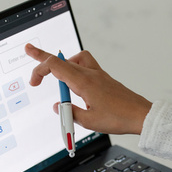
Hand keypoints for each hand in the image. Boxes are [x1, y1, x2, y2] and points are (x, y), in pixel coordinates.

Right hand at [25, 44, 151, 134]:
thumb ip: (70, 113)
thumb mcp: (89, 122)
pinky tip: (76, 85)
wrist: (141, 115)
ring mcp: (99, 75)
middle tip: (29, 50)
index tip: (34, 82)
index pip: (55, 66)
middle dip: (43, 57)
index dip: (40, 70)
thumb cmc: (119, 118)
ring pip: (77, 59)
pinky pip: (87, 66)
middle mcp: (91, 74)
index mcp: (84, 82)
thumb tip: (58, 107)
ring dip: (64, 63)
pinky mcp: (105, 80)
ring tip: (56, 76)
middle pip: (62, 59)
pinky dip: (77, 69)